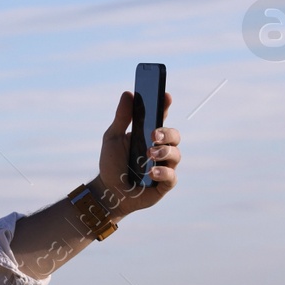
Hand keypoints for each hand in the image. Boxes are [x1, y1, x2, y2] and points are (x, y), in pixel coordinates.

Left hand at [96, 90, 180, 217]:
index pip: (161, 117)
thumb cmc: (111, 164)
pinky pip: (172, 176)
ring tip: (149, 154)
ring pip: (176, 154)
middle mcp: (160, 149)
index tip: (165, 96)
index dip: (165, 106)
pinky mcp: (164, 184)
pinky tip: (152, 172)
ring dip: (164, 152)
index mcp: (148, 135)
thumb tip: (128, 93)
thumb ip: (122, 117)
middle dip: (166, 133)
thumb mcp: (112, 138)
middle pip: (174, 136)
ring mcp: (164, 166)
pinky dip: (163, 173)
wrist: (108, 191)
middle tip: (153, 134)